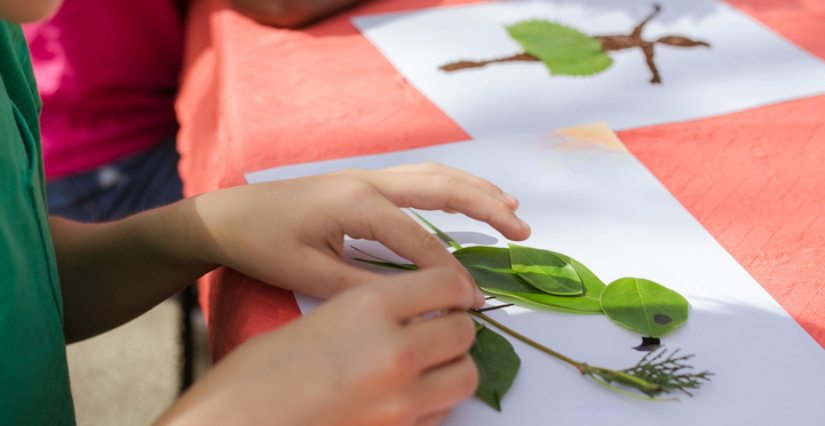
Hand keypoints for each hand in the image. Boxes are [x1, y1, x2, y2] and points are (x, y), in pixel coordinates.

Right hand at [157, 268, 480, 425]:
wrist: (233, 424)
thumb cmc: (258, 372)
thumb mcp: (319, 316)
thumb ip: (372, 311)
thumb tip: (413, 313)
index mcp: (368, 307)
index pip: (446, 283)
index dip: (456, 287)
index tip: (455, 293)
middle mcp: (393, 350)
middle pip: (463, 331)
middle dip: (455, 328)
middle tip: (439, 328)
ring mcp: (399, 400)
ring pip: (465, 376)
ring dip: (453, 366)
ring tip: (430, 364)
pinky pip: (441, 414)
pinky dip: (435, 402)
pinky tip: (407, 394)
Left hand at [192, 162, 529, 304]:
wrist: (229, 215)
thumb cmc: (264, 244)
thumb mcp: (310, 275)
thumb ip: (363, 287)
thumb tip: (413, 302)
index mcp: (357, 204)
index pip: (420, 240)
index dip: (450, 273)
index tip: (472, 302)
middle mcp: (370, 181)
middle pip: (442, 187)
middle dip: (486, 208)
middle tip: (523, 231)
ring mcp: (367, 176)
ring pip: (435, 175)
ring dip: (476, 190)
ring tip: (512, 209)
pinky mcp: (363, 181)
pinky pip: (419, 179)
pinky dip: (451, 186)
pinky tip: (466, 196)